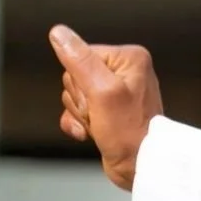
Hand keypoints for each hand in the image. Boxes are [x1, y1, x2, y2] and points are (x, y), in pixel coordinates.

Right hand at [49, 24, 164, 191]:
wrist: (140, 167)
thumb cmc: (130, 132)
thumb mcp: (102, 92)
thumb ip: (80, 61)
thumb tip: (59, 33)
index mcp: (128, 58)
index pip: (82, 55)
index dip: (81, 81)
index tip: (96, 98)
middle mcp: (124, 71)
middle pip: (76, 76)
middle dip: (81, 100)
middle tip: (99, 113)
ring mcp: (115, 92)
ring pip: (74, 94)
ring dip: (80, 114)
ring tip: (99, 124)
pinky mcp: (106, 111)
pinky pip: (76, 110)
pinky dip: (78, 123)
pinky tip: (89, 132)